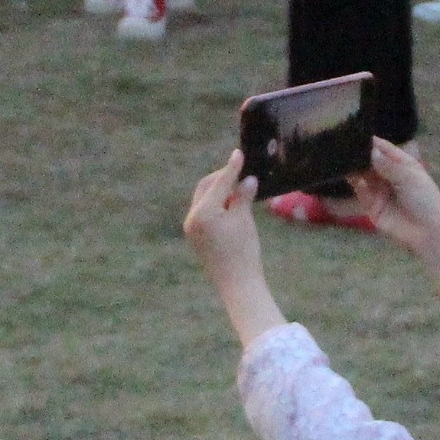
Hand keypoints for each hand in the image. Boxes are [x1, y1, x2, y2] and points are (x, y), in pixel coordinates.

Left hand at [183, 152, 281, 345]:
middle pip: (206, 187)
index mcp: (203, 212)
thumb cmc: (244, 251)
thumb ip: (243, 196)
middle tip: (241, 172)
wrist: (237, 285)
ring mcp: (191, 228)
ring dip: (220, 191)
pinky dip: (216, 205)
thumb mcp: (244, 220)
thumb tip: (247, 179)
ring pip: (204, 199)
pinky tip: (232, 205)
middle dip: (222, 178)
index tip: (239, 154)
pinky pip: (204, 212)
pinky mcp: (195, 237)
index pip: (219, 183)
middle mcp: (191, 218)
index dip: (231, 168)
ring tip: (239, 189)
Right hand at [352, 138, 439, 319]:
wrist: (427, 232)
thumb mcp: (410, 178)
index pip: (384, 148)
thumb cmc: (425, 201)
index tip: (356, 132)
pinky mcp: (371, 205)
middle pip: (370, 160)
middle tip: (345, 145)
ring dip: (354, 167)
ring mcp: (379, 190)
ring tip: (344, 158)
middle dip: (359, 154)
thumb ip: (389, 165)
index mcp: (402, 164)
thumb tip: (371, 151)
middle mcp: (389, 175)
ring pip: (362, 175)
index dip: (372, 142)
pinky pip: (361, 191)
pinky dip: (356, 184)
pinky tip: (354, 177)